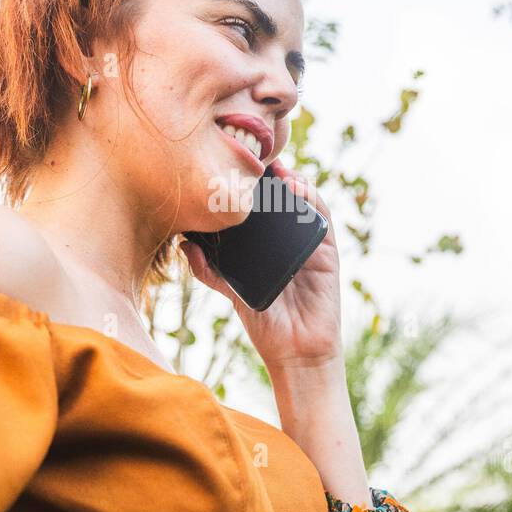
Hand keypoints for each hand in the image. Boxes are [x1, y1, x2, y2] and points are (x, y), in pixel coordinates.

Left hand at [180, 159, 342, 370]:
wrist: (296, 353)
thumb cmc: (266, 324)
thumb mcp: (232, 293)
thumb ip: (209, 271)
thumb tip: (184, 245)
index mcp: (266, 246)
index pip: (260, 207)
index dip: (250, 184)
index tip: (233, 164)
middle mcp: (289, 240)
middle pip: (282, 198)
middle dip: (270, 175)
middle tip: (253, 158)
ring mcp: (309, 243)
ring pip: (304, 200)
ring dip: (293, 179)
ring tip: (276, 169)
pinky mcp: (327, 252)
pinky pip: (322, 218)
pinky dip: (312, 198)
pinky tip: (297, 188)